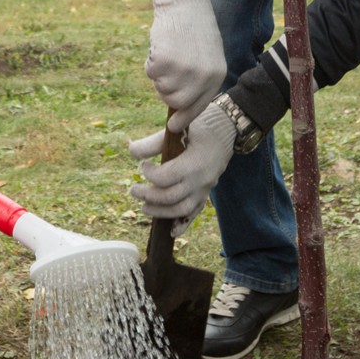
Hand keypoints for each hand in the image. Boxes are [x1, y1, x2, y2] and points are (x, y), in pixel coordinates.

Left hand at [129, 97, 238, 231]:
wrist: (227, 130)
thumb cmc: (201, 126)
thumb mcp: (179, 129)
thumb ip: (154, 142)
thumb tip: (131, 151)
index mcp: (193, 163)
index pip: (166, 177)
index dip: (150, 175)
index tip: (142, 166)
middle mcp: (201, 180)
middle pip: (171, 197)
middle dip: (149, 196)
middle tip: (134, 190)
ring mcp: (205, 189)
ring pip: (181, 209)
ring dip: (160, 212)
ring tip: (144, 207)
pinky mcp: (206, 194)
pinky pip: (195, 213)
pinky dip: (183, 224)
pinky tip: (171, 232)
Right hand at [146, 0, 224, 122]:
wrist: (184, 4)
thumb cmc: (195, 30)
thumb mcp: (208, 57)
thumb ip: (199, 81)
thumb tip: (181, 107)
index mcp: (216, 76)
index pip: (198, 106)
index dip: (184, 118)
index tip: (173, 127)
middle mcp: (202, 77)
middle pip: (175, 101)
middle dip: (166, 92)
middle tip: (167, 72)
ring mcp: (183, 71)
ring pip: (161, 88)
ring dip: (159, 75)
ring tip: (169, 53)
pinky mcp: (165, 62)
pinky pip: (150, 73)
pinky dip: (150, 62)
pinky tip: (161, 46)